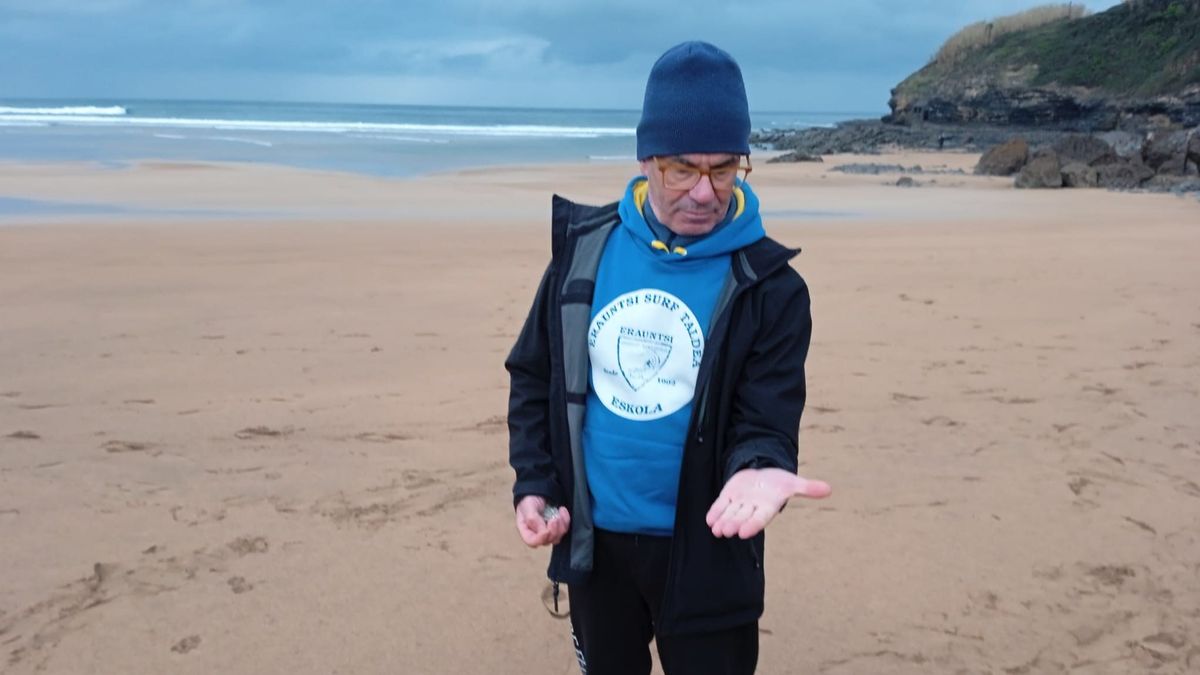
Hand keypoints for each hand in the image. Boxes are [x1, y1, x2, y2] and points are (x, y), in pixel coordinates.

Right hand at [515, 495, 570, 547]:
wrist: (537, 493)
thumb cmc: (529, 501)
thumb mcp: (528, 507)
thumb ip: (533, 520)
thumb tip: (543, 532)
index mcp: (526, 531)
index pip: (533, 542)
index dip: (541, 538)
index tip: (548, 527)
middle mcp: (536, 535)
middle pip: (548, 541)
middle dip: (554, 529)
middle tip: (554, 517)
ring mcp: (547, 533)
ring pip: (558, 537)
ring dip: (561, 524)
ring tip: (558, 512)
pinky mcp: (557, 529)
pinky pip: (565, 529)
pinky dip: (565, 520)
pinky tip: (561, 510)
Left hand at [705, 468, 830, 538]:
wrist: (763, 475)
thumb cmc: (779, 483)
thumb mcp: (793, 482)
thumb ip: (808, 488)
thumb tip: (829, 489)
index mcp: (767, 507)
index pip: (760, 518)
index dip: (752, 525)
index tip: (744, 532)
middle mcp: (752, 508)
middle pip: (742, 517)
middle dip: (734, 524)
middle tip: (726, 531)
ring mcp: (739, 503)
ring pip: (730, 514)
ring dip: (723, 521)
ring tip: (716, 530)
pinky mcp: (729, 496)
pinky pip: (720, 505)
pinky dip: (715, 512)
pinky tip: (709, 519)